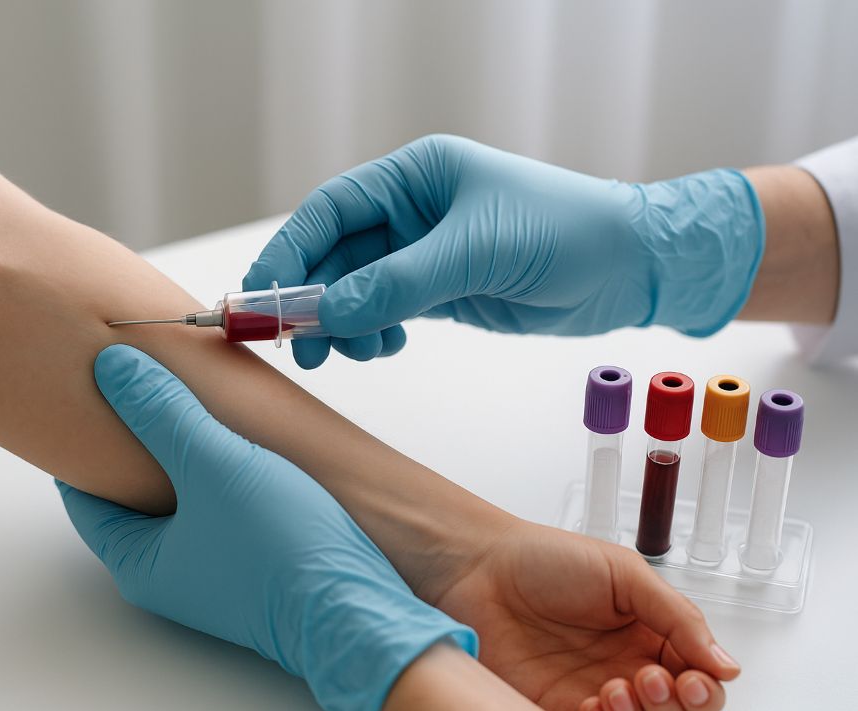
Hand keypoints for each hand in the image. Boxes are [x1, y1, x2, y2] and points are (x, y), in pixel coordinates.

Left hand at [57, 344, 475, 710]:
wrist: (358, 607)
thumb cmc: (281, 551)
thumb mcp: (214, 464)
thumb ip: (162, 413)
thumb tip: (113, 366)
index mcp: (139, 561)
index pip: (84, 494)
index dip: (82, 440)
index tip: (90, 395)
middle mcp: (169, 573)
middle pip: (130, 496)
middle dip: (133, 444)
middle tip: (138, 391)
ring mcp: (213, 571)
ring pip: (179, 501)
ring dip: (181, 456)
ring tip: (187, 405)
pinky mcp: (252, 565)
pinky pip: (217, 510)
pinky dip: (215, 475)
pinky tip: (235, 443)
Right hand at [244, 134, 763, 367]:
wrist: (629, 268)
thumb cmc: (566, 232)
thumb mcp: (477, 251)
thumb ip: (400, 283)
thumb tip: (331, 313)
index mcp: (414, 178)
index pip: (331, 210)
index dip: (290, 250)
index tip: (261, 294)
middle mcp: (412, 212)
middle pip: (336, 254)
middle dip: (311, 298)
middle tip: (295, 343)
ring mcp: (424, 254)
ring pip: (356, 289)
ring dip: (340, 322)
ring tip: (347, 352)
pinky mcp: (441, 292)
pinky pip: (385, 312)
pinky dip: (372, 333)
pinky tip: (383, 346)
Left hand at [429, 517, 738, 710]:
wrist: (479, 567)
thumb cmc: (544, 558)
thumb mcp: (623, 573)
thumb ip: (676, 616)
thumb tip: (726, 664)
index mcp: (650, 633)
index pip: (698, 676)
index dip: (704, 687)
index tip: (693, 678)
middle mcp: (625, 667)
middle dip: (674, 706)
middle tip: (647, 678)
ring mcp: (591, 692)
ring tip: (616, 688)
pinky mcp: (552, 707)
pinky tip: (590, 702)